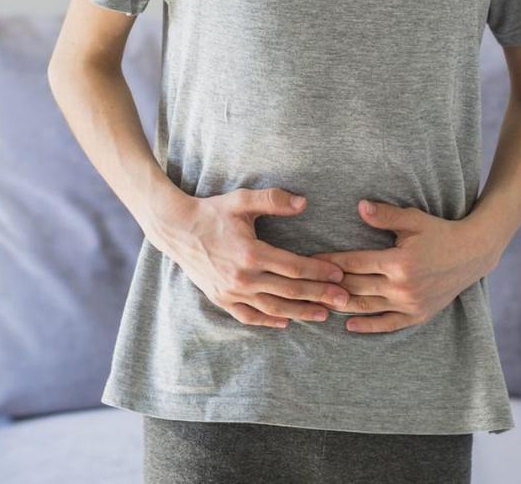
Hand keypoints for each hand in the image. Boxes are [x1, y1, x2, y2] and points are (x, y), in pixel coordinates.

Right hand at [158, 188, 352, 328]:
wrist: (176, 228)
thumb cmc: (212, 211)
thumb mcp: (242, 200)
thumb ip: (273, 200)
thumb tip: (303, 202)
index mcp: (250, 252)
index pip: (294, 266)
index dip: (319, 272)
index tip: (339, 274)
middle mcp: (242, 277)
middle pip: (289, 290)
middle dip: (319, 295)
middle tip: (345, 300)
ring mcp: (231, 291)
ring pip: (273, 307)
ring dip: (300, 312)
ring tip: (323, 315)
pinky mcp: (221, 298)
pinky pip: (249, 316)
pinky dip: (269, 320)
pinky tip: (286, 321)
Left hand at [310, 199, 498, 333]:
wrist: (472, 254)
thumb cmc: (440, 232)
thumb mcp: (414, 219)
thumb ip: (385, 216)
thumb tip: (359, 206)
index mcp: (399, 262)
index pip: (355, 263)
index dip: (330, 262)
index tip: (310, 261)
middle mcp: (403, 287)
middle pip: (357, 287)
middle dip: (330, 285)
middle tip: (306, 283)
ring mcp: (411, 304)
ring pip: (368, 307)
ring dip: (343, 306)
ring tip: (319, 303)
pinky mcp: (418, 315)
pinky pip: (389, 324)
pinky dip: (368, 326)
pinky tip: (349, 325)